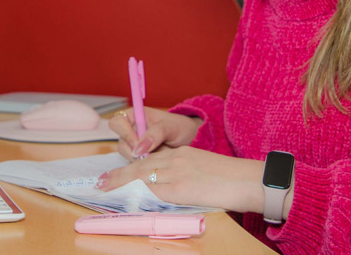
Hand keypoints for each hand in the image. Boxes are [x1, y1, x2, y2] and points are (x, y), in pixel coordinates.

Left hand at [96, 146, 264, 213]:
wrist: (249, 180)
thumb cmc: (232, 180)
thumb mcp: (203, 170)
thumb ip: (183, 176)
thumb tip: (165, 192)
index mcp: (182, 154)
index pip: (151, 159)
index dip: (131, 166)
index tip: (118, 173)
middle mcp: (176, 159)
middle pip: (141, 165)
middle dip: (119, 174)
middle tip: (101, 181)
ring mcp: (177, 171)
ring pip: (142, 175)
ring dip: (121, 182)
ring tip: (104, 187)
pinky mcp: (180, 186)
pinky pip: (154, 190)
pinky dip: (137, 193)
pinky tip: (126, 197)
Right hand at [109, 107, 202, 159]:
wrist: (190, 138)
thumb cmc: (180, 127)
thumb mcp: (170, 127)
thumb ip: (155, 134)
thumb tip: (139, 148)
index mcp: (135, 116)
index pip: (117, 122)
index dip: (125, 133)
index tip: (137, 144)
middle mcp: (131, 130)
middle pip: (121, 142)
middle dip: (134, 151)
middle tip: (150, 155)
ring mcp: (134, 145)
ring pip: (127, 156)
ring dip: (142, 160)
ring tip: (160, 156)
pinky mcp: (139, 157)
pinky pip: (136, 164)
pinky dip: (146, 166)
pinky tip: (158, 163)